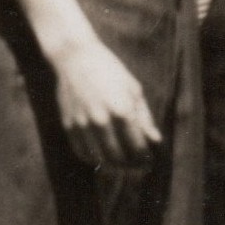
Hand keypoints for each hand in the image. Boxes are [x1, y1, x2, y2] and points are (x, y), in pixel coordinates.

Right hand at [50, 35, 161, 169]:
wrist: (75, 58)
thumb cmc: (110, 71)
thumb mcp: (133, 89)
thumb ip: (144, 118)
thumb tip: (156, 141)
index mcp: (121, 110)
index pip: (137, 147)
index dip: (145, 158)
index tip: (150, 160)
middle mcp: (101, 120)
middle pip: (118, 158)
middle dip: (131, 167)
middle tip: (138, 166)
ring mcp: (82, 124)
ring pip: (100, 160)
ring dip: (114, 167)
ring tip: (123, 164)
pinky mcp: (68, 126)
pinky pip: (83, 153)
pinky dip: (95, 160)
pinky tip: (104, 156)